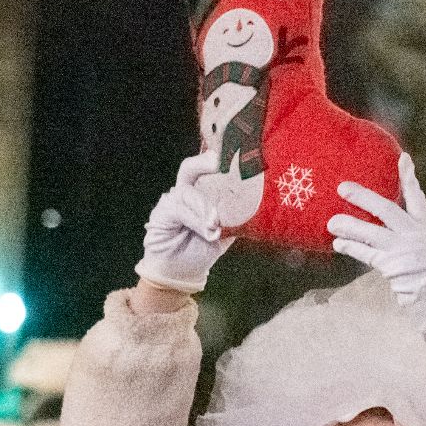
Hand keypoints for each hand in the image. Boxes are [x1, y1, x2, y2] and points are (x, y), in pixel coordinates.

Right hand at [135, 152, 234, 292]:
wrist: (182, 272)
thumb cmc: (204, 248)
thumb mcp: (227, 231)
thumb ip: (239, 217)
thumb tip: (261, 206)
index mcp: (204, 191)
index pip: (208, 169)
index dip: (219, 159)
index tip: (235, 153)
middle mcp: (187, 191)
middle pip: (191, 168)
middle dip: (204, 163)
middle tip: (217, 163)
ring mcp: (173, 200)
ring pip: (188, 192)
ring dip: (204, 206)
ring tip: (215, 223)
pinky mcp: (163, 212)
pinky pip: (179, 209)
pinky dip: (194, 219)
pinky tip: (206, 229)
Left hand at [327, 153, 425, 355]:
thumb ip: (410, 236)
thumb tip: (387, 226)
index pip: (417, 198)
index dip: (409, 178)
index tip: (402, 158)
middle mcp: (415, 236)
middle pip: (387, 210)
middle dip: (364, 197)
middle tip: (343, 188)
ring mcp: (404, 251)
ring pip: (372, 233)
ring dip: (350, 226)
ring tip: (331, 222)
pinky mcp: (393, 267)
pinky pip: (367, 254)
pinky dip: (352, 248)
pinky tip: (338, 243)